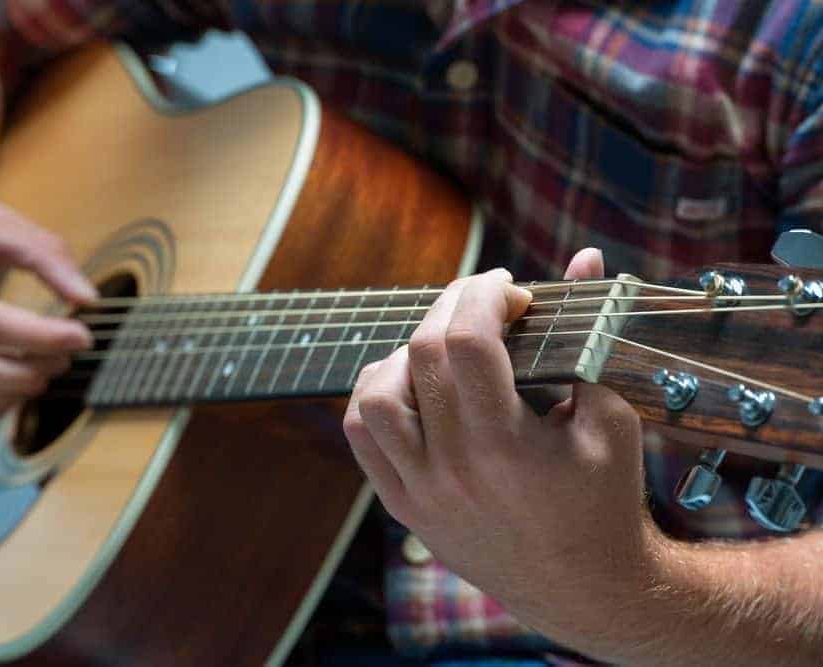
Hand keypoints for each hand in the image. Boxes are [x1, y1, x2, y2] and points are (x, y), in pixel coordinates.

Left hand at [343, 248, 662, 642]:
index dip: (484, 294)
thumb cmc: (606, 501)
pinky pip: (361, 437)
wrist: (584, 590)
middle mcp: (452, 470)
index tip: (510, 288)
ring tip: (445, 346)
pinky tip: (411, 382)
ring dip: (405, 353)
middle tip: (483, 300)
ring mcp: (420, 492)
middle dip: (452, 306)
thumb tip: (585, 258)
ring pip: (374, 397)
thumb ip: (591, 335)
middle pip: (423, 355)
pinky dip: (376, 396)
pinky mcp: (403, 507)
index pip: (467, 342)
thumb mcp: (613, 418)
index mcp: (506, 448)